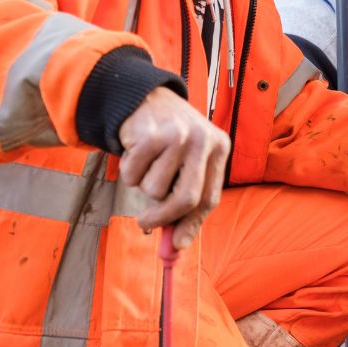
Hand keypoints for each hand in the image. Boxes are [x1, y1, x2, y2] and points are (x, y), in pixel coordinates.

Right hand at [118, 86, 229, 248]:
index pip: (209, 198)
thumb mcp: (185, 164)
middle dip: (163, 218)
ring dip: (142, 185)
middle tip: (145, 223)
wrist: (142, 97)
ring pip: (154, 189)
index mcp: (219, 147)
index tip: (176, 245)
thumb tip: (174, 249)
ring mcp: (178, 135)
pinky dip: (128, 171)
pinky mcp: (151, 134)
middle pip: (186, 199)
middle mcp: (204, 139)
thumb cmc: (168, 139)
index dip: (191, 225)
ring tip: (146, 163)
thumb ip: (183, 204)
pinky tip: (134, 151)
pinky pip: (133, 175)